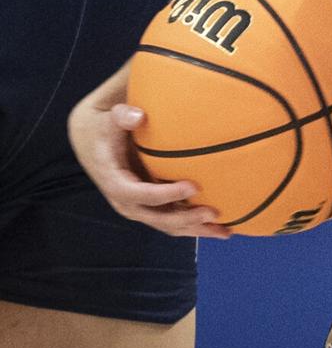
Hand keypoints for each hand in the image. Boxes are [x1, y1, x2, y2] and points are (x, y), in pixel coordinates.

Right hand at [67, 62, 230, 237]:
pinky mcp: (148, 206)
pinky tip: (218, 227)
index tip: (194, 186)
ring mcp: (138, 206)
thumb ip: (121, 116)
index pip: (140, 194)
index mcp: (114, 181)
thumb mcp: (107, 119)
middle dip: (186, 219)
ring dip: (195, 229)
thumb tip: (137, 115)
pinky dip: (193, 225)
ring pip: (167, 225)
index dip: (166, 194)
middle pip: (157, 217)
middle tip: (214, 212)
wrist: (91, 140)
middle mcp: (125, 201)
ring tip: (225, 231)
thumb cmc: (104, 127)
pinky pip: (171, 220)